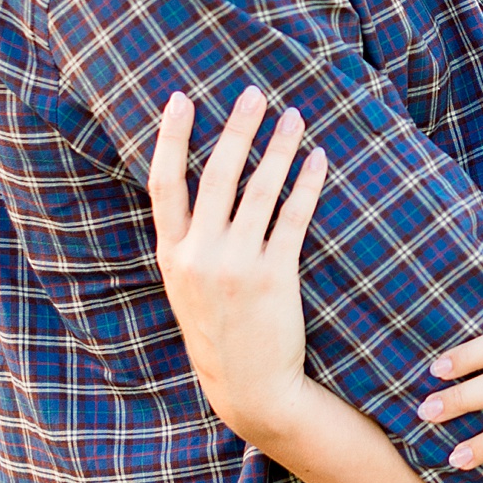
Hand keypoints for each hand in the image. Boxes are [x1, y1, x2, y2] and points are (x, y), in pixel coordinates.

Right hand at [147, 87, 326, 444]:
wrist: (251, 390)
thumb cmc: (221, 335)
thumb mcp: (187, 290)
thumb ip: (188, 244)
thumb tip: (200, 192)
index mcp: (172, 257)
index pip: (164, 184)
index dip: (171, 138)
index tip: (179, 99)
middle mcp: (200, 256)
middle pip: (217, 175)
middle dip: (236, 128)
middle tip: (252, 92)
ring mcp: (237, 265)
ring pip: (259, 189)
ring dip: (278, 146)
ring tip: (293, 115)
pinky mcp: (275, 276)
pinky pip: (294, 217)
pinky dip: (307, 183)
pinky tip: (318, 159)